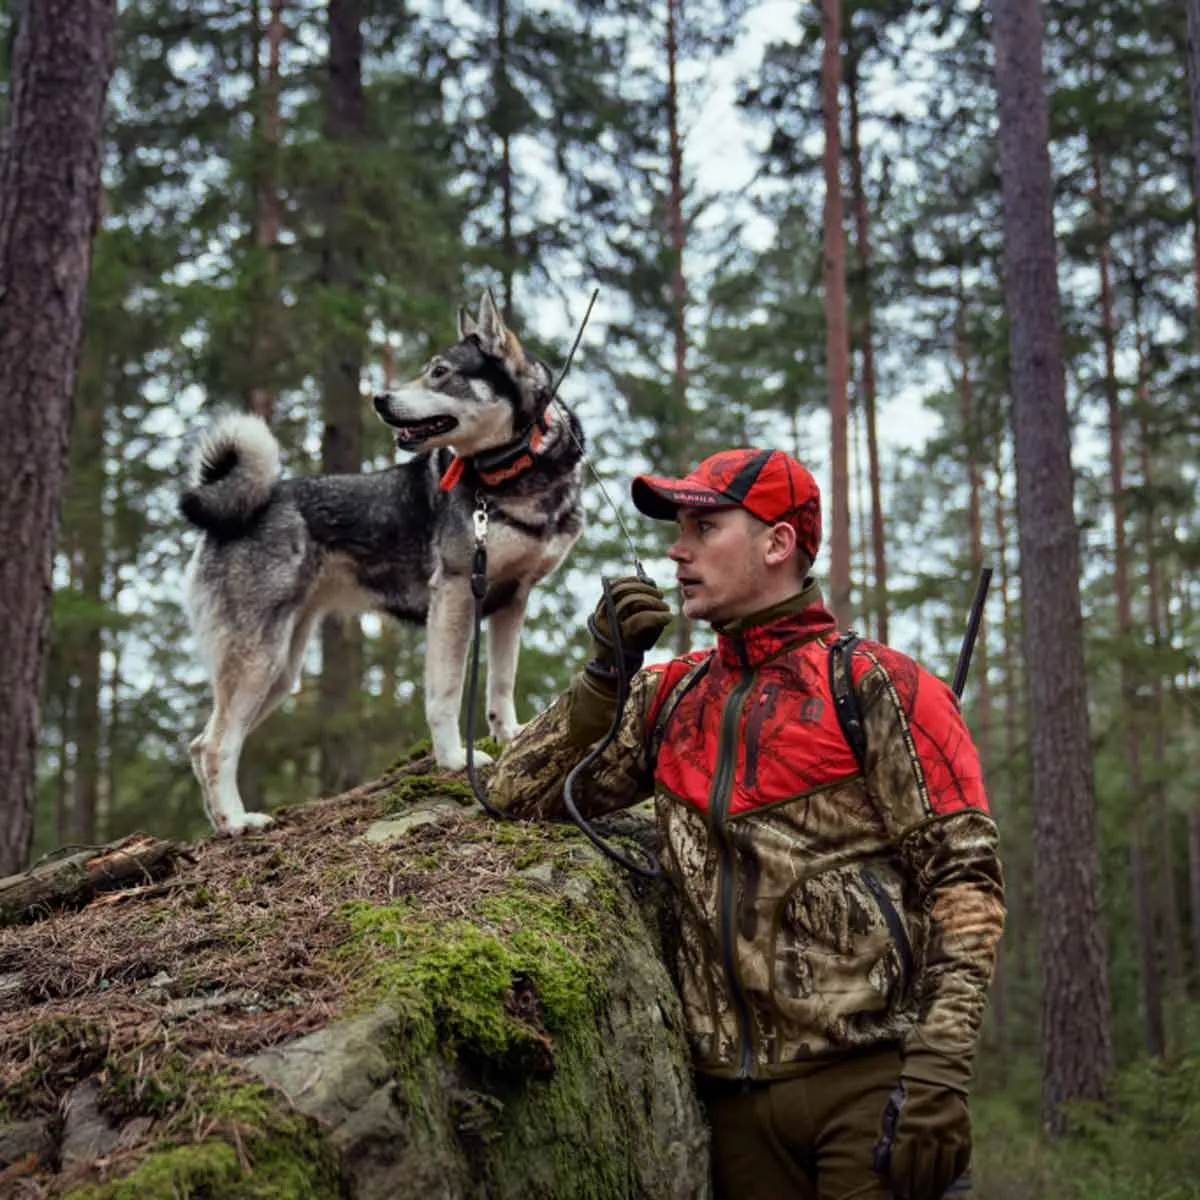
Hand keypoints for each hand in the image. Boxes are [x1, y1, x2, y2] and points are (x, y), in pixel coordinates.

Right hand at [586, 576, 672, 676]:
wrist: (615, 674)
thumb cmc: (625, 647)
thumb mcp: (627, 624)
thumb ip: (635, 606)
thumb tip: (650, 584)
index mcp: (601, 611)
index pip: (614, 587)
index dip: (631, 580)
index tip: (646, 581)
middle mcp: (603, 616)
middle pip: (624, 590)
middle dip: (645, 589)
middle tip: (659, 595)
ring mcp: (612, 625)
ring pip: (633, 601)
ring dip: (654, 601)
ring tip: (665, 608)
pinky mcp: (624, 636)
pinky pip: (642, 617)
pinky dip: (658, 615)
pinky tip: (668, 617)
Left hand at [874, 1076, 970, 1198]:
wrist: (937, 1078)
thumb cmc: (909, 1097)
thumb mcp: (893, 1113)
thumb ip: (888, 1138)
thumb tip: (882, 1165)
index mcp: (908, 1130)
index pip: (903, 1168)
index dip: (901, 1186)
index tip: (900, 1197)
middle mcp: (929, 1136)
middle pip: (923, 1177)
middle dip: (918, 1194)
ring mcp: (949, 1138)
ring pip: (943, 1175)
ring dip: (935, 1191)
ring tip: (929, 1198)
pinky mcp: (964, 1138)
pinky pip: (958, 1165)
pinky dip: (951, 1178)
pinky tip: (945, 1184)